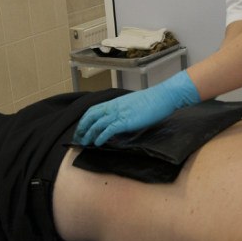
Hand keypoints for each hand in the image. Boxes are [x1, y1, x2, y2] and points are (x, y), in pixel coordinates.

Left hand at [73, 70, 200, 146]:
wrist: (163, 97)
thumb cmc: (152, 102)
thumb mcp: (133, 106)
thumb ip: (124, 113)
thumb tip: (119, 124)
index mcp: (115, 102)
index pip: (94, 110)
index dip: (85, 120)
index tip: (81, 129)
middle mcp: (114, 107)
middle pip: (91, 116)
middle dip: (82, 127)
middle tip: (78, 138)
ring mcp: (119, 113)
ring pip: (97, 124)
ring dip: (89, 134)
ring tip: (84, 143)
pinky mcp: (126, 121)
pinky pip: (109, 130)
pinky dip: (101, 137)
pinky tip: (97, 143)